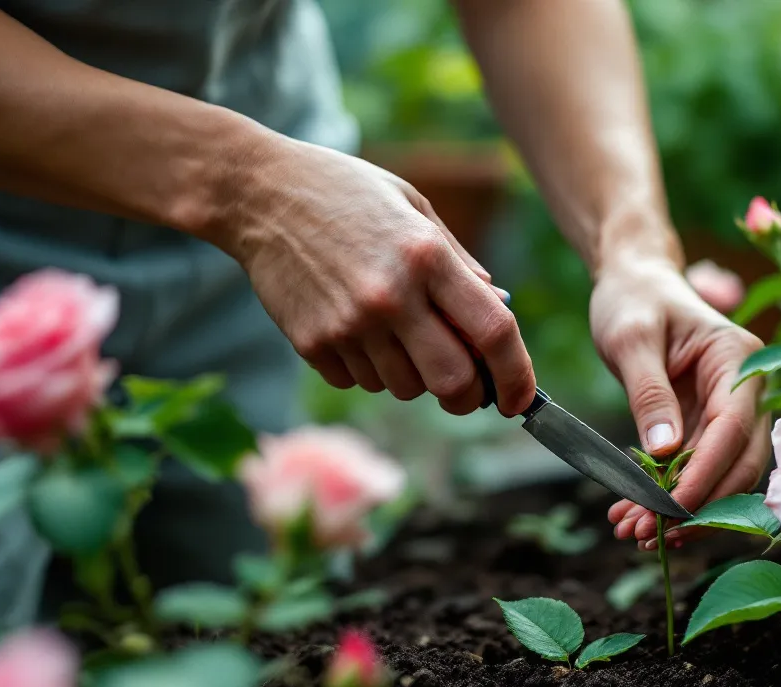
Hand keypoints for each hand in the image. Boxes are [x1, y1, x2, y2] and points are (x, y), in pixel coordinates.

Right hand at [207, 136, 536, 415]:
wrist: (259, 194)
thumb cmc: (347, 194)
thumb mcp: (415, 208)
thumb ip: (461, 264)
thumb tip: (499, 311)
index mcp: (426, 256)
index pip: (494, 333)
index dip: (517, 376)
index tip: (521, 398)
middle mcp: (391, 296)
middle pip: (453, 381)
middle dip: (470, 396)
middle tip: (470, 388)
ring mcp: (348, 324)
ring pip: (406, 388)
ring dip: (416, 377)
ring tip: (399, 335)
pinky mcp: (312, 343)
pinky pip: (361, 382)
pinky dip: (371, 369)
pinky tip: (358, 329)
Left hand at [591, 260, 769, 549]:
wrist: (633, 283)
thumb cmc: (634, 300)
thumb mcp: (632, 340)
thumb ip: (649, 395)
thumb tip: (664, 454)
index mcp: (738, 359)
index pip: (733, 429)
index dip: (706, 475)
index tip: (670, 510)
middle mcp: (745, 388)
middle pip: (739, 463)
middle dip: (698, 505)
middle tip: (647, 535)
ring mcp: (728, 410)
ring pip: (719, 475)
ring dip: (680, 510)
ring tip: (631, 533)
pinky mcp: (706, 425)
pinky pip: (695, 470)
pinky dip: (667, 496)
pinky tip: (632, 516)